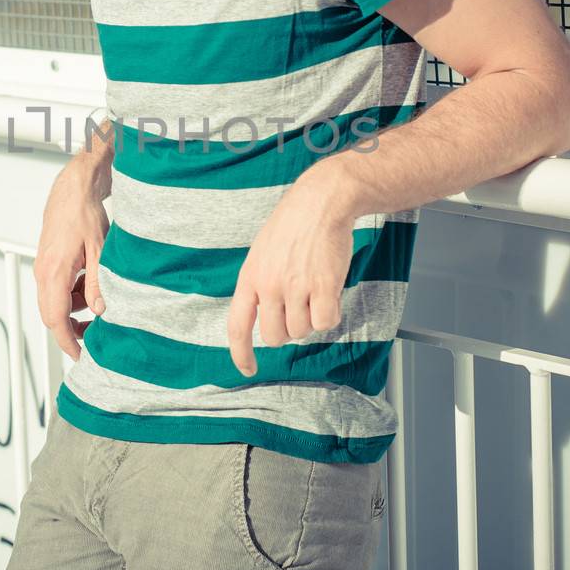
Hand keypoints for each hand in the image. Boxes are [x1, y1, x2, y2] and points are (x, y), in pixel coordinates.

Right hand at [33, 153, 110, 361]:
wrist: (74, 187)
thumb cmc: (85, 213)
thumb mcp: (100, 251)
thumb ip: (98, 284)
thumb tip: (100, 312)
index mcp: (54, 272)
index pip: (55, 319)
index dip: (68, 342)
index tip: (81, 356)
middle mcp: (43, 272)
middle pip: (52, 315)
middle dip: (72, 330)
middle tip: (95, 337)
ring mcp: (43, 267)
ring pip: (55, 302)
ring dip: (75, 309)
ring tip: (99, 302)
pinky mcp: (48, 262)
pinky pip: (57, 288)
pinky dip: (73, 293)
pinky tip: (90, 283)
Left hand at [227, 173, 353, 377]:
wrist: (321, 202)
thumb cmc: (294, 224)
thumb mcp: (262, 253)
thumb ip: (260, 284)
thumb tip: (266, 316)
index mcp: (249, 277)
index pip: (237, 326)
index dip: (241, 353)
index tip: (247, 368)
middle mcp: (269, 286)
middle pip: (275, 336)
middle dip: (289, 330)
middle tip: (300, 308)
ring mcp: (295, 287)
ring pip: (302, 331)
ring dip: (312, 319)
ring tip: (315, 290)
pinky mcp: (322, 286)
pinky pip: (326, 322)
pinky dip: (331, 314)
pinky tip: (331, 294)